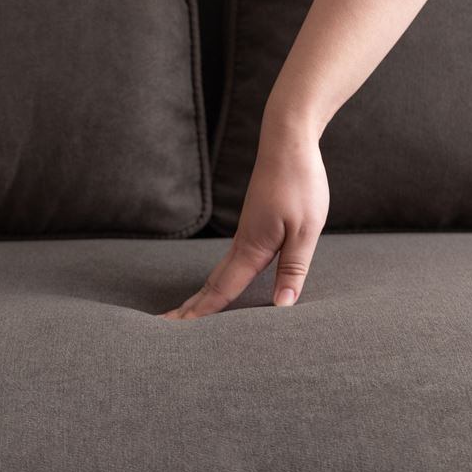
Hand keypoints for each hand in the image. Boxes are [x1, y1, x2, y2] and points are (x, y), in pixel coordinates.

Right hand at [164, 113, 328, 318]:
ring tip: (187, 313)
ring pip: (219, 273)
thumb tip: (283, 306)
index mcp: (252, 248)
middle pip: (212, 284)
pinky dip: (218, 279)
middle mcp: (242, 243)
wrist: (288, 141)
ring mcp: (245, 233)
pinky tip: (222, 284)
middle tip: (164, 326)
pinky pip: (231, 261)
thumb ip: (293, 269)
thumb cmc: (300, 184)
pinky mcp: (252, 225)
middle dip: (191, 308)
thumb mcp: (306, 230)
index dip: (203, 314)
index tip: (177, 330)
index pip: (223, 290)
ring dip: (202, 295)